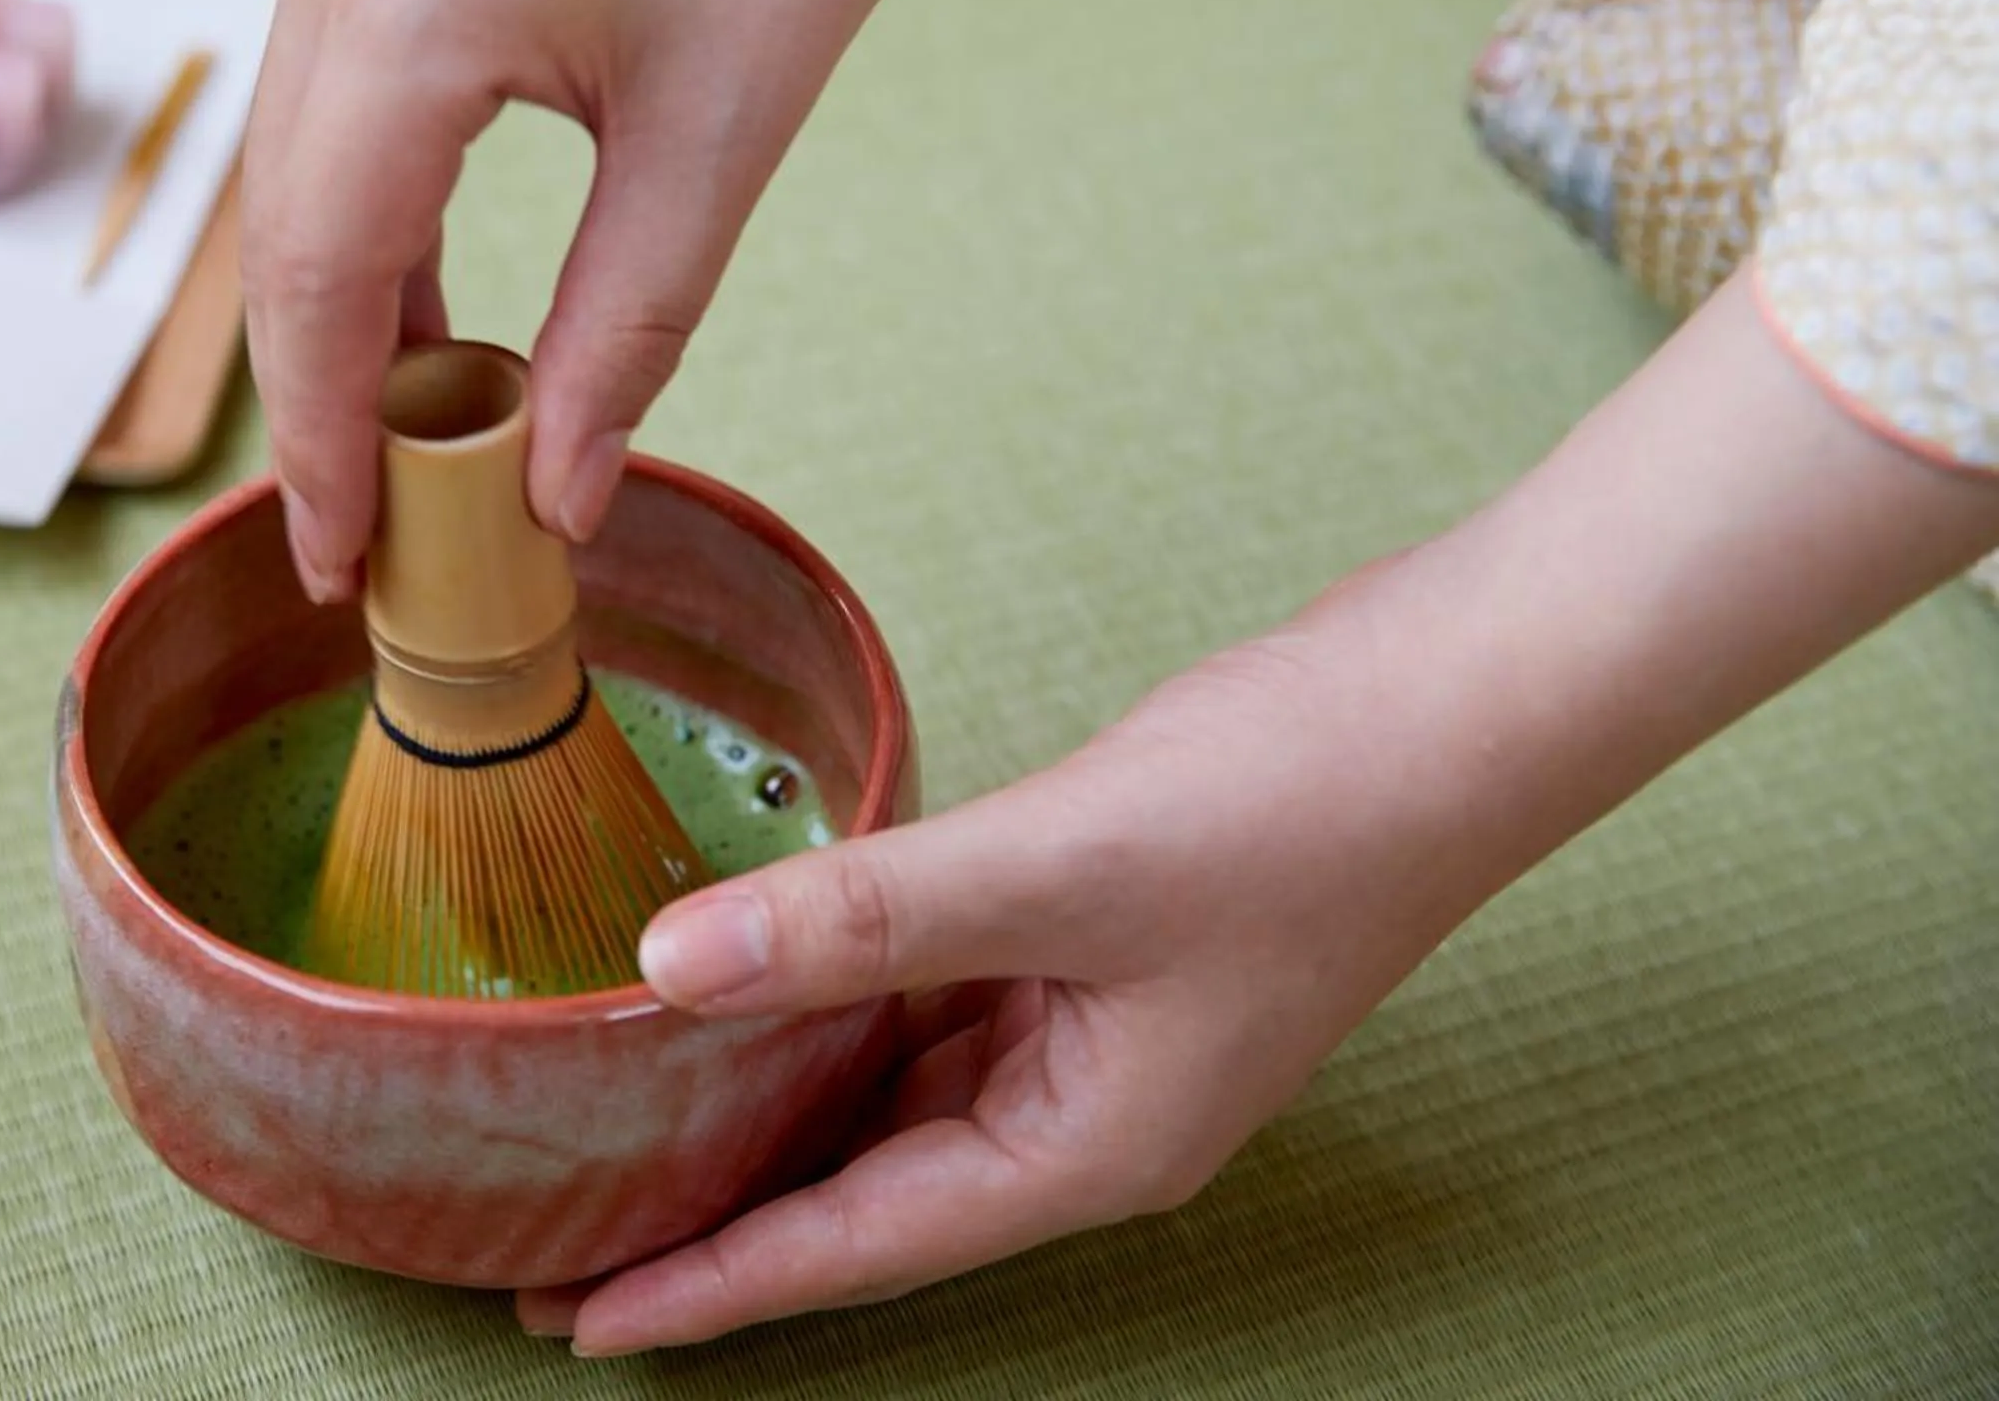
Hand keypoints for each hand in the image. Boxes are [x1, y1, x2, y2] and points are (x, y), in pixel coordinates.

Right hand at [242, 0, 1218, 598]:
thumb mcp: (719, 136)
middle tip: (366, 542)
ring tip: (404, 454)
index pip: (322, 273)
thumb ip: (624, 333)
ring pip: (297, 168)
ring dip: (343, 312)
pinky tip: (432, 320)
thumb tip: (558, 501)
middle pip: (285, 228)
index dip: (325, 441)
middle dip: (320, 397)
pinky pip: (336, 98)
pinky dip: (374, 217)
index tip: (341, 569)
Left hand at [523, 276, 1998, 1353]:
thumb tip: (664, 971)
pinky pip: (937, 1012)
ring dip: (773, 1119)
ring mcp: (1099, 1037)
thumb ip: (857, 920)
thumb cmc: (1299, 800)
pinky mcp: (1099, 950)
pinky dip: (843, 1011)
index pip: (856, 1250)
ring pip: (895, 1103)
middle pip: (865, 1200)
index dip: (713, 1288)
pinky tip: (763, 984)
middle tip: (561, 1236)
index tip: (579, 1325)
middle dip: (721, 1221)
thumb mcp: (1057, 867)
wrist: (1464, 700)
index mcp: (1083, 1148)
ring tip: (629, 1127)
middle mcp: (1084, 1118)